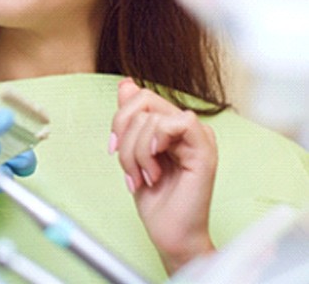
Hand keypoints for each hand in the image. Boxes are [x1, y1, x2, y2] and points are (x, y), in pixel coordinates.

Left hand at [109, 78, 216, 273]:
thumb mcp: (131, 152)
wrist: (170, 234)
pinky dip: (152, 148)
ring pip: (150, 118)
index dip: (119, 120)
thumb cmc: (154, 199)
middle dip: (124, 136)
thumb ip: (131, 118)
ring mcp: (198, 136)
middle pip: (142, 101)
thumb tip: (126, 84)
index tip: (114, 149)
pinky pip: (175, 124)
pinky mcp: (204, 150)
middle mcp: (186, 126)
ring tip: (142, 177)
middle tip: (128, 167)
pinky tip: (155, 170)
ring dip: (134, 153)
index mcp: (170, 124)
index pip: (139, 97)